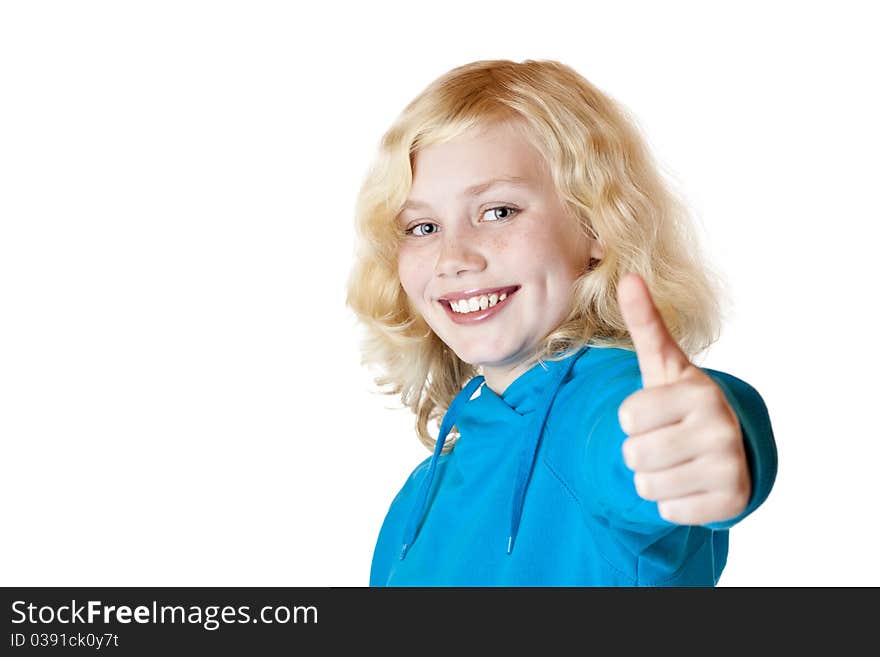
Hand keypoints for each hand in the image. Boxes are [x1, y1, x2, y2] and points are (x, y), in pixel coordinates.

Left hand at [616, 273, 749, 524]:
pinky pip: (668, 511)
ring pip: (647, 486)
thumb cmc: (681, 402)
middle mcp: (722, 427)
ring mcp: (730, 466)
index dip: (632, 419)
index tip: (655, 413)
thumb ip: (645, 324)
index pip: (627, 417)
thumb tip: (628, 276)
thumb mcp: (663, 366)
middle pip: (634, 454)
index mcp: (700, 391)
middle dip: (639, 451)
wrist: (728, 446)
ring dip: (652, 478)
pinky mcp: (731, 502)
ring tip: (675, 460)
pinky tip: (690, 483)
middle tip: (665, 440)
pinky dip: (672, 502)